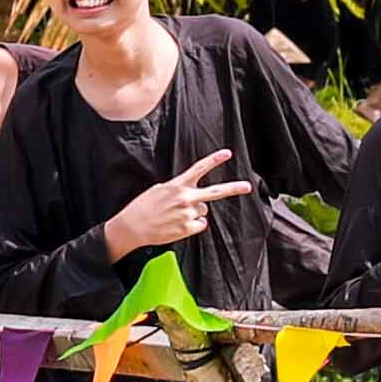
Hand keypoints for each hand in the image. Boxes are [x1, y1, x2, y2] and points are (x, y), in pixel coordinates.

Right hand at [102, 148, 247, 259]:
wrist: (133, 226)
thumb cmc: (144, 207)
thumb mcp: (159, 189)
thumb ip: (179, 189)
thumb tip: (194, 197)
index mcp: (178, 185)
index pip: (199, 168)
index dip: (214, 160)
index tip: (227, 153)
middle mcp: (186, 197)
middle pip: (215, 192)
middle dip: (233, 188)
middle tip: (247, 186)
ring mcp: (188, 213)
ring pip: (203, 211)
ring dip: (194, 213)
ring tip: (176, 215)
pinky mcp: (187, 228)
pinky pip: (200, 224)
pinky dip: (193, 225)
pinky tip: (178, 224)